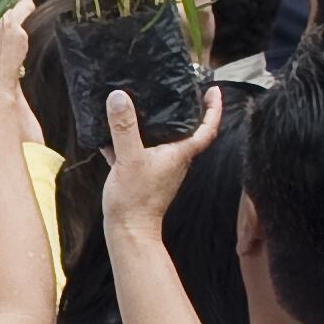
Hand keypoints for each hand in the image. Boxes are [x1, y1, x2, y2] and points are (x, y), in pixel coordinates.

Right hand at [100, 84, 225, 233]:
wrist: (128, 232)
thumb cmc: (135, 201)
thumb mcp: (129, 159)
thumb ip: (124, 128)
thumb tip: (119, 97)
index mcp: (179, 154)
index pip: (207, 129)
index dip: (214, 108)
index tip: (214, 90)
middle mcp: (173, 160)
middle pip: (186, 131)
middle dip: (185, 110)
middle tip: (179, 90)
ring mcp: (159, 168)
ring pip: (162, 140)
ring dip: (155, 124)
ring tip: (141, 105)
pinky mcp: (142, 175)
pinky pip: (138, 151)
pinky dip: (128, 141)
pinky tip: (109, 136)